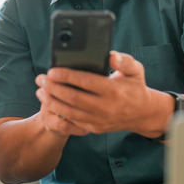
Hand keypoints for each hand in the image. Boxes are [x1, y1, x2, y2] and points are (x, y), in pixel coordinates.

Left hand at [36, 51, 164, 136]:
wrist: (142, 113)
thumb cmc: (135, 87)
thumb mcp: (135, 70)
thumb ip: (124, 61)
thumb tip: (111, 56)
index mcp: (114, 90)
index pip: (85, 82)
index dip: (67, 76)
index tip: (52, 71)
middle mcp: (106, 107)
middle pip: (73, 98)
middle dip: (54, 88)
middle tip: (41, 79)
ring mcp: (100, 120)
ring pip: (70, 112)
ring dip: (52, 101)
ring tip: (40, 91)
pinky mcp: (95, 128)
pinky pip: (73, 121)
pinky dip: (59, 112)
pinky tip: (50, 103)